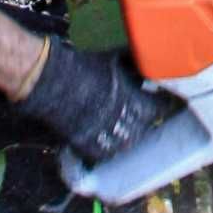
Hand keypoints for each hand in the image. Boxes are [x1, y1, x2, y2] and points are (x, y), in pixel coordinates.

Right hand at [19, 36, 176, 163]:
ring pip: (126, 144)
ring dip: (129, 137)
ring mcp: (104, 134)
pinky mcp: (86, 143)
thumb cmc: (83, 65)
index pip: (159, 108)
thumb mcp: (112, 59)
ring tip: (127, 129)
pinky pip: (104, 154)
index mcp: (132, 99)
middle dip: (145, 121)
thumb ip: (131, 62)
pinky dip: (108, 150)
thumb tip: (146, 57)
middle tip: (143, 116)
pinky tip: (109, 142)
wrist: (51, 79)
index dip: (161, 104)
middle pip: (144, 128)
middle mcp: (122, 120)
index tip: (161, 101)